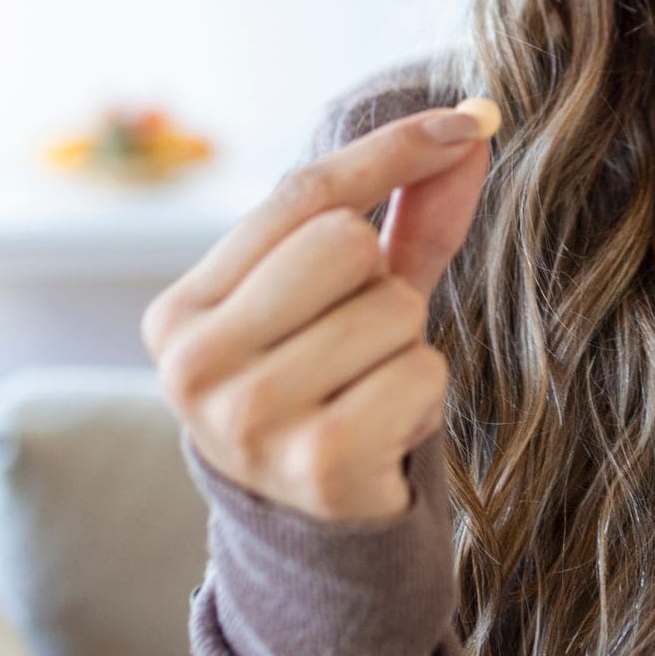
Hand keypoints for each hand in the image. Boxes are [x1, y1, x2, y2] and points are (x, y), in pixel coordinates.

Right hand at [141, 97, 499, 520]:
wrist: (323, 535)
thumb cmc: (334, 390)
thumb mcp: (355, 295)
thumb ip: (406, 211)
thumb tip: (474, 120)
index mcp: (181, 312)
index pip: (299, 195)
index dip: (391, 150)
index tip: (466, 120)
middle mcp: (193, 366)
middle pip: (341, 240)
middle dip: (380, 282)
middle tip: (357, 344)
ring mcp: (249, 420)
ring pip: (389, 307)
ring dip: (405, 346)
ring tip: (368, 392)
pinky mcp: (317, 467)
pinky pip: (419, 371)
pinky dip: (424, 395)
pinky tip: (386, 431)